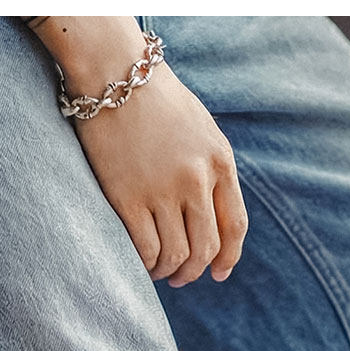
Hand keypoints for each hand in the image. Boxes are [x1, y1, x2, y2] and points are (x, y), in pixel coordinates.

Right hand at [34, 18, 247, 285]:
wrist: (114, 72)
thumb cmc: (156, 101)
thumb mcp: (200, 131)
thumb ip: (212, 171)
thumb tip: (213, 220)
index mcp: (220, 162)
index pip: (235, 226)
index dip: (228, 258)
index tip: (219, 273)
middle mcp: (196, 179)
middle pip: (205, 247)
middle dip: (195, 271)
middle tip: (181, 278)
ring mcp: (162, 190)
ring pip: (176, 255)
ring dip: (169, 271)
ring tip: (159, 271)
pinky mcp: (128, 197)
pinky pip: (145, 249)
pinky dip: (146, 264)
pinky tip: (141, 262)